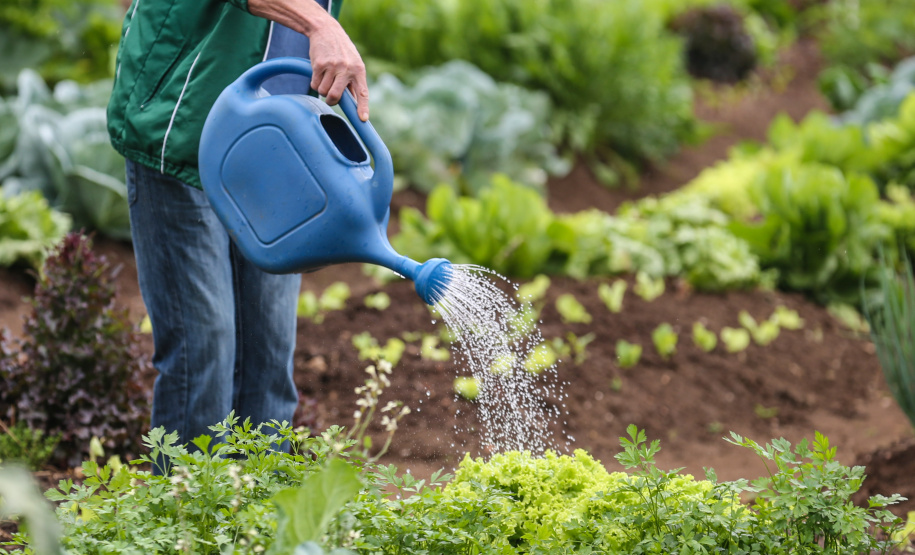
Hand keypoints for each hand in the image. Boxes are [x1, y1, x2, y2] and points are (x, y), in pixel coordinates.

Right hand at [247, 0, 369, 120]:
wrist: (326, 30)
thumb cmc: (342, 51)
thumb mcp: (353, 64)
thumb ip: (354, 83)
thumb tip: (354, 104)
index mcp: (359, 70)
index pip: (362, 92)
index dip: (362, 107)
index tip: (363, 119)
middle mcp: (347, 69)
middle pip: (335, 96)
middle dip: (331, 101)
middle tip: (330, 99)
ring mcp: (332, 66)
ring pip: (323, 91)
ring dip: (322, 90)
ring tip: (326, 78)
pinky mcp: (318, 64)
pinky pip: (315, 84)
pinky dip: (315, 82)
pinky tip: (319, 72)